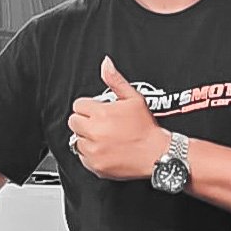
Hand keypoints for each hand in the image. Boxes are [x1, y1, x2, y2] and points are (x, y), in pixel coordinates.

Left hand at [67, 56, 167, 179]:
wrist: (156, 154)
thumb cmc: (146, 128)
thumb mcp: (133, 99)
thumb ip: (115, 81)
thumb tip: (106, 65)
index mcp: (102, 113)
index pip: (78, 105)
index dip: (89, 107)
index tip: (98, 111)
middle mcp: (95, 132)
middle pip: (74, 122)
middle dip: (85, 121)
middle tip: (101, 124)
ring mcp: (94, 150)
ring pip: (77, 140)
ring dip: (87, 138)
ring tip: (106, 137)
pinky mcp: (95, 165)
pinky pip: (82, 157)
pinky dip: (91, 154)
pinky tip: (106, 149)